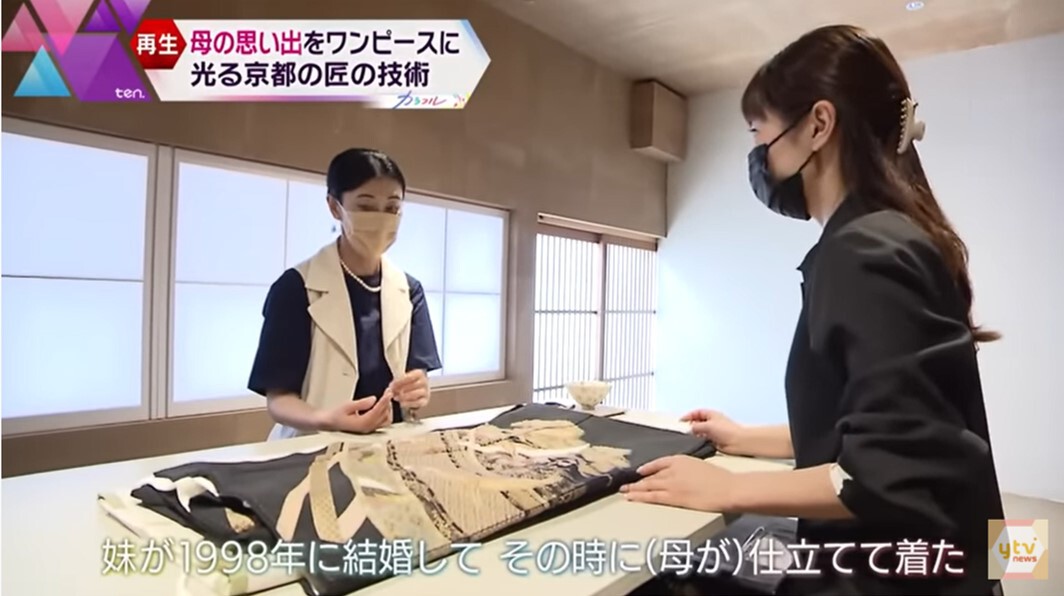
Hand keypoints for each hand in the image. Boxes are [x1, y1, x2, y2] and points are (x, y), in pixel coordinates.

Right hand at [319, 394, 392, 433]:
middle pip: (384, 415)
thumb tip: (373, 400)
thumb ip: (361, 403)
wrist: (329, 423)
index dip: (384, 401)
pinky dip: (385, 413)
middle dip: (387, 403)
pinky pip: (382, 422)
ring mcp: (369, 429)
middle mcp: (368, 428)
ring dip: (387, 409)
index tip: (388, 392)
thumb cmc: (335, 415)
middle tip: (388, 392)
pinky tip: (382, 406)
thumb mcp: (347, 406)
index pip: (377, 411)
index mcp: (362, 423)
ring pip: (385, 420)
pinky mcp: (369, 428)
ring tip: (385, 399)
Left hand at [388, 370, 429, 409]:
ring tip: (396, 397)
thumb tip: (390, 389)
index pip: (410, 377)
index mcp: (419, 374)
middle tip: (392, 392)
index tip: (391, 385)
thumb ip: (397, 382)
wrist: (417, 391)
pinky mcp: (425, 401)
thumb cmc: (408, 383)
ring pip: (415, 394)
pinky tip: (401, 403)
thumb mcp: (403, 379)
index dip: (399, 381)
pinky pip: (418, 403)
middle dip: (401, 389)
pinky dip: (409, 403)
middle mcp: (424, 382)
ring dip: (404, 396)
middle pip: (413, 385)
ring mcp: (426, 392)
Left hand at [620, 455, 736, 511]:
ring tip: (624, 492)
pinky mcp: (674, 497)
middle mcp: (672, 470)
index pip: (658, 463)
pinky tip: (633, 497)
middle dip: (636, 481)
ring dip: (634, 489)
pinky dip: (641, 496)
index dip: (647, 468)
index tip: (639, 472)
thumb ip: (685, 468)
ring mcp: (671, 484)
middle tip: (624, 485)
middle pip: (650, 476)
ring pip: (648, 486)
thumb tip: (679, 475)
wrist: (726, 488)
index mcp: (679, 459)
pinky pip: (653, 497)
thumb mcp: (699, 465)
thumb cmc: (718, 478)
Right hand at [680, 409, 744, 453]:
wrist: (738, 442)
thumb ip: (696, 426)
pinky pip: (703, 440)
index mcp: (711, 415)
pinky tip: (698, 443)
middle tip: (686, 431)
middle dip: (691, 426)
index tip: (681, 421)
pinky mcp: (714, 440)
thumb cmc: (727, 431)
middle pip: (698, 422)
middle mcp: (712, 422)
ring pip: (700, 432)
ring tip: (692, 438)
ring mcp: (713, 431)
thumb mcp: (708, 425)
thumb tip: (690, 429)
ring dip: (696, 435)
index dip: (689, 415)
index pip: (697, 412)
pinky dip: (700, 441)